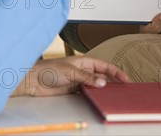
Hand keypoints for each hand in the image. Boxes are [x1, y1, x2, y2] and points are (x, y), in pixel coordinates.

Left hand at [13, 56, 128, 97]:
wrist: (34, 81)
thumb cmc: (50, 69)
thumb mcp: (71, 72)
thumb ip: (87, 78)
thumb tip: (102, 83)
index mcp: (85, 61)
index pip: (104, 66)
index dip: (116, 72)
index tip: (125, 79)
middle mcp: (84, 71)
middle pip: (102, 76)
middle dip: (112, 82)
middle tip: (123, 90)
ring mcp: (79, 81)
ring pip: (96, 86)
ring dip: (103, 90)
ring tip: (113, 96)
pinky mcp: (74, 91)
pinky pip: (88, 93)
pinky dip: (94, 96)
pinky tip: (99, 100)